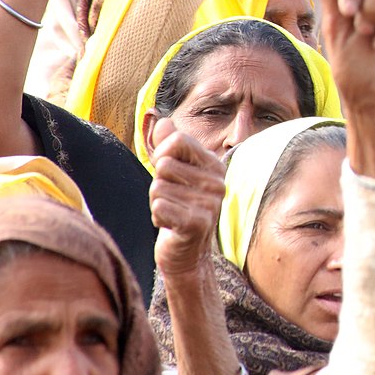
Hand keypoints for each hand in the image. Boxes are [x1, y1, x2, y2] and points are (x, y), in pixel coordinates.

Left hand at [148, 118, 228, 277]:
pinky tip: (170, 226)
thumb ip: (168, 146)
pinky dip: (157, 217)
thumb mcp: (173, 173)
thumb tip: (162, 121)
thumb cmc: (178, 208)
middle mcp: (218, 183)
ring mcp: (210, 204)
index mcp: (215, 166)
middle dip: (158, 184)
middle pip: (165, 164)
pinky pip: (158, 206)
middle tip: (172, 200)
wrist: (186, 254)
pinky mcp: (197, 223)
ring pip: (158, 187)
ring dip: (157, 202)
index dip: (163, 153)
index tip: (169, 173)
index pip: (178, 139)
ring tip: (172, 213)